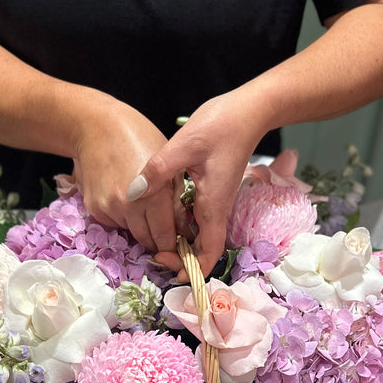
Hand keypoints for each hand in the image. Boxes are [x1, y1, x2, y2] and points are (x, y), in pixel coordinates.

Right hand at [73, 98, 180, 258]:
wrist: (98, 128)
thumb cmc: (140, 140)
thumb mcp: (169, 166)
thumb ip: (177, 201)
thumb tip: (183, 231)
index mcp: (153, 196)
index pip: (165, 238)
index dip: (174, 244)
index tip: (179, 242)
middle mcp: (128, 207)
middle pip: (148, 241)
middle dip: (158, 239)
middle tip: (164, 228)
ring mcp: (109, 209)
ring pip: (132, 233)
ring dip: (140, 227)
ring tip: (143, 205)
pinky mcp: (95, 209)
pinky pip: (115, 224)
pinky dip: (123, 218)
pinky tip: (125, 198)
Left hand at [129, 92, 267, 277]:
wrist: (249, 110)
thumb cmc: (222, 125)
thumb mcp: (185, 144)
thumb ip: (158, 170)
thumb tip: (133, 193)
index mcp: (213, 204)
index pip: (210, 251)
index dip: (194, 269)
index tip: (173, 272)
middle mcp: (216, 207)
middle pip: (202, 248)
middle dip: (180, 259)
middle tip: (153, 256)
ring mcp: (214, 200)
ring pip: (198, 234)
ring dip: (180, 243)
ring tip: (154, 242)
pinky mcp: (211, 190)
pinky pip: (196, 217)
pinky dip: (181, 225)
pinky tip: (162, 216)